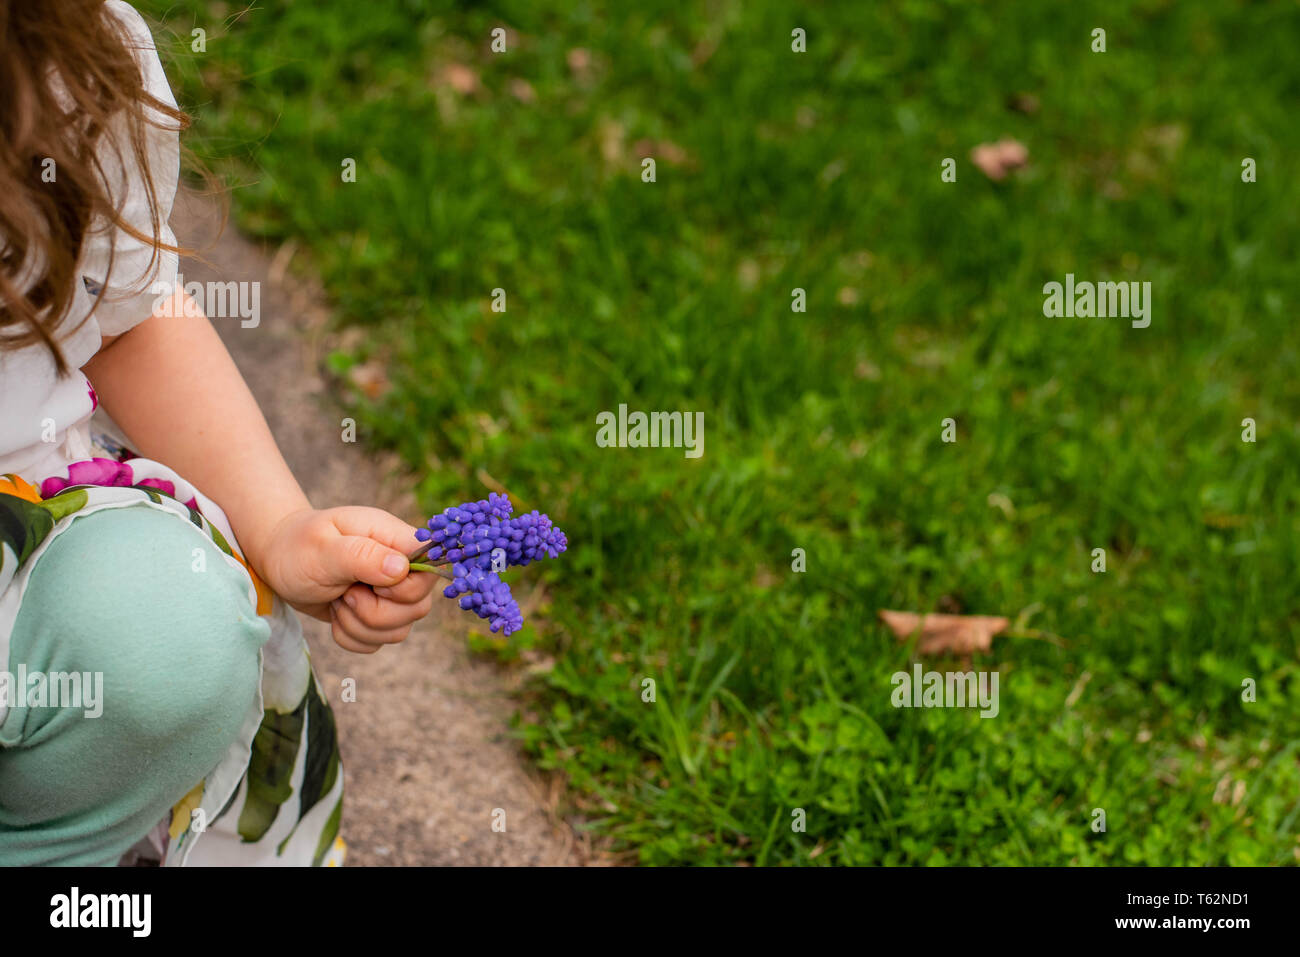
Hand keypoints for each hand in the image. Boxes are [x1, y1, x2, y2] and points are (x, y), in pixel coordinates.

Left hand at [254, 506, 434, 653]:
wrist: (279, 561)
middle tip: (345, 593)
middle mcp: (400, 567)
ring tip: (337, 600)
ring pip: (399, 631)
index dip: (406, 589)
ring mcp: (391, 594)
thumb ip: (362, 555)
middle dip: (374, 613)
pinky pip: (377, 643)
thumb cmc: (298, 547)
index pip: (429, 570)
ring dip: (359, 626)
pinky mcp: (377, 616)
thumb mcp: (322, 548)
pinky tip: (336, 613)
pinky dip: (351, 637)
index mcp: (394, 539)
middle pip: (418, 608)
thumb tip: (401, 568)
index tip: (374, 586)